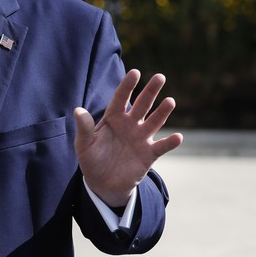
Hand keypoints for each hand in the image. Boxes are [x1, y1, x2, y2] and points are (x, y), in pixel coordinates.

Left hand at [74, 69, 182, 206]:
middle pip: (142, 104)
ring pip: (154, 121)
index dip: (128, 85)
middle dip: (150, 91)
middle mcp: (130, 124)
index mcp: (113, 118)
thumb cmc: (92, 159)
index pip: (121, 98)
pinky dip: (170, 142)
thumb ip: (84, 128)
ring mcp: (141, 138)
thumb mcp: (84, 144)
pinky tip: (177, 137)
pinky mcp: (148, 154)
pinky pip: (161, 146)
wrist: (102, 183)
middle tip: (160, 77)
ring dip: (162, 112)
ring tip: (170, 101)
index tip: (135, 72)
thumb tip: (78, 110)